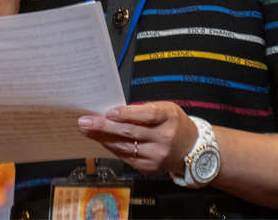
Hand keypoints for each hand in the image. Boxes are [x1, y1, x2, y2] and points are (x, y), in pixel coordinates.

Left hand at [77, 102, 197, 176]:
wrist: (192, 150)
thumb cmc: (174, 124)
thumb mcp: (165, 109)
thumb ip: (143, 110)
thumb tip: (113, 112)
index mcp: (169, 118)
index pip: (146, 116)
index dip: (126, 114)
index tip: (108, 112)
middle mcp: (164, 139)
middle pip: (130, 132)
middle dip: (104, 127)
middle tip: (84, 122)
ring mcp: (157, 156)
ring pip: (124, 147)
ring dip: (102, 138)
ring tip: (86, 131)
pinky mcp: (150, 168)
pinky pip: (126, 158)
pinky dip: (112, 148)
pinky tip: (101, 141)